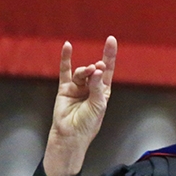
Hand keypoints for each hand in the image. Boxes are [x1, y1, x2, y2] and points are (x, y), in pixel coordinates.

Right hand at [43, 36, 116, 175]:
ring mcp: (78, 87)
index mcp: (103, 91)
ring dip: (85, 71)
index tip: (111, 40)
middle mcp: (91, 87)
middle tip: (97, 67)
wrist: (71, 135)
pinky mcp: (65, 88)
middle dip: (96, 67)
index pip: (108, 70)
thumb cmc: (88, 123)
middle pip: (95, 70)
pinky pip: (65, 71)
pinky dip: (66, 59)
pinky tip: (67, 46)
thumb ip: (96, 87)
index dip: (109, 55)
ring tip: (88, 72)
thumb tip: (96, 69)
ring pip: (81, 72)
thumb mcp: (98, 105)